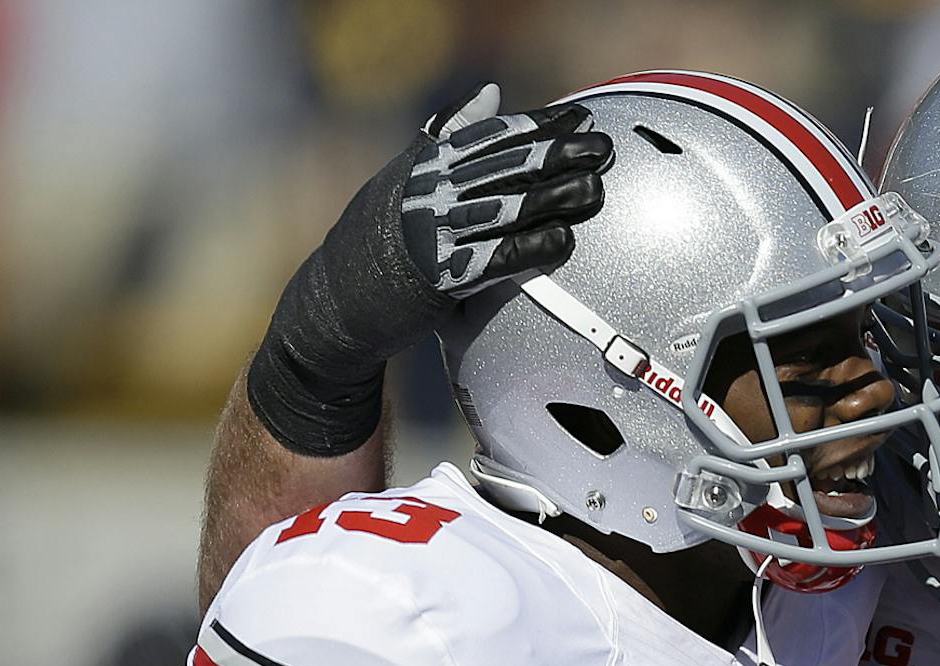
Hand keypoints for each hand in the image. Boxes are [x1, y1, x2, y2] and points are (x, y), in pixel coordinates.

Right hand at [246, 83, 612, 454]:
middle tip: (602, 149)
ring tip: (594, 188)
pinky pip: (494, 259)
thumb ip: (451, 134)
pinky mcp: (440, 276)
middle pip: (505, 167)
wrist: (337, 298)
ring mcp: (435, 233)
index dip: (538, 127)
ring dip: (553, 197)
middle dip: (558, 156)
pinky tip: (563, 241)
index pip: (491, 138)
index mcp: (427, 166)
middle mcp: (431, 193)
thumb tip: (492, 92)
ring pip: (505, 208)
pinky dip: (530, 249)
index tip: (578, 119)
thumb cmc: (380, 236)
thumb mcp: (409, 175)